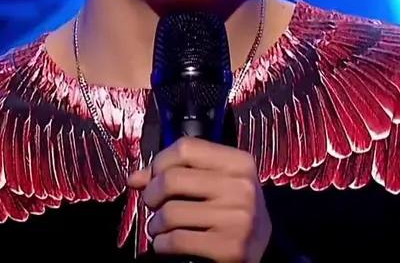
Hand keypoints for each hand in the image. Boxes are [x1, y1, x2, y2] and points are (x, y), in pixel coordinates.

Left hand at [128, 137, 270, 262]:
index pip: (186, 148)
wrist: (264, 250)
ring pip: (170, 213)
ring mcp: (238, 219)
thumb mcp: (216, 183)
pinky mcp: (230, 248)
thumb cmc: (233, 210)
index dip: (160, 162)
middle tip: (152, 204)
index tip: (155, 176)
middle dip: (151, 194)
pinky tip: (167, 244)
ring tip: (160, 227)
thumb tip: (135, 178)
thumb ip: (179, 173)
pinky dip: (161, 244)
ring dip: (155, 224)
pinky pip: (175, 241)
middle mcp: (242, 187)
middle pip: (172, 179)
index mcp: (240, 163)